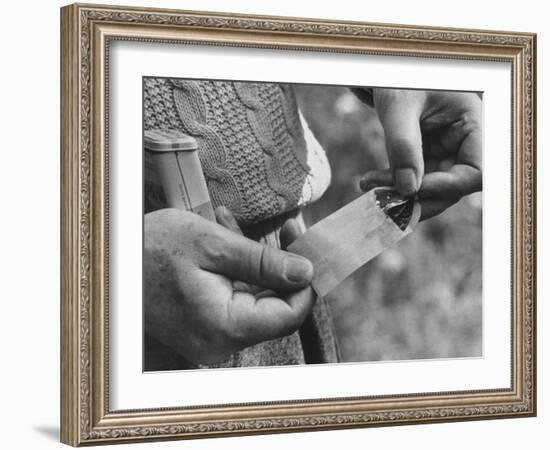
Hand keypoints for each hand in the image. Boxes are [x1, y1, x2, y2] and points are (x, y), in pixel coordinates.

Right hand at [144, 207, 313, 364]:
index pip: (290, 315)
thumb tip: (306, 273)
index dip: (306, 283)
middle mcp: (221, 340)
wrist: (108, 265)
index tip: (306, 248)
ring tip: (235, 227)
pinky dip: (238, 271)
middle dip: (281, 265)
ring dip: (256, 263)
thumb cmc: (152, 250)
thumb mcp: (212, 245)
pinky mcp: (205, 326)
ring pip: (255, 300)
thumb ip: (264, 263)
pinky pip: (235, 300)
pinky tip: (225, 240)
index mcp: (226, 326)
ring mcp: (212, 336)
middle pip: (275, 306)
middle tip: (286, 228)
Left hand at [360, 89, 481, 219]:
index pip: (475, 172)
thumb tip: (408, 189)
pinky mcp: (425, 158)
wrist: (384, 74)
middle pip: (453, 187)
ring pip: (431, 189)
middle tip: (383, 198)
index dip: (448, 187)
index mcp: (471, 123)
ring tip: (369, 187)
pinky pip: (415, 182)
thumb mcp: (399, 107)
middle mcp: (462, 142)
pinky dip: (394, 186)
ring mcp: (444, 152)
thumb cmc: (397, 80)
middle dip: (418, 196)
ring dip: (402, 195)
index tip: (412, 189)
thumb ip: (403, 146)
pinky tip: (371, 182)